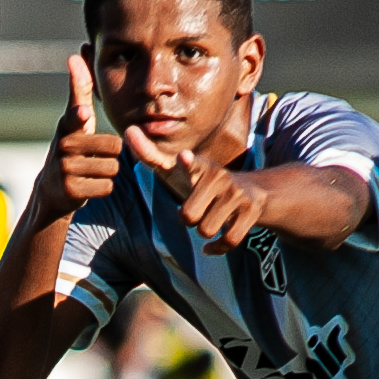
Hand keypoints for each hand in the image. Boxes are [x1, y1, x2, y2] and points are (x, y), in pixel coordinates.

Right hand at [35, 53, 123, 211]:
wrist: (52, 189)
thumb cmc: (71, 146)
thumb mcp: (74, 117)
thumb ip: (79, 88)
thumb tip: (76, 53)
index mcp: (66, 126)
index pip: (74, 117)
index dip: (80, 116)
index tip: (83, 113)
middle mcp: (63, 146)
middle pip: (114, 147)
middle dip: (111, 155)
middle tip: (94, 158)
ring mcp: (65, 170)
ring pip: (113, 168)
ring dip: (108, 172)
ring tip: (91, 172)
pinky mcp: (70, 191)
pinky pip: (107, 187)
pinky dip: (103, 188)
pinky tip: (89, 186)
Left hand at [124, 114, 263, 248]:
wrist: (250, 192)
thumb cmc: (200, 181)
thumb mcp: (176, 168)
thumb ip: (150, 154)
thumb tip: (128, 131)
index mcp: (199, 165)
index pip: (191, 164)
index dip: (187, 163)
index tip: (183, 157)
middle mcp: (219, 177)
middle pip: (188, 216)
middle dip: (187, 219)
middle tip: (196, 209)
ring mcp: (237, 194)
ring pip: (206, 230)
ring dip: (204, 231)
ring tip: (210, 217)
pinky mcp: (251, 211)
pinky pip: (228, 240)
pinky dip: (216, 247)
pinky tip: (211, 244)